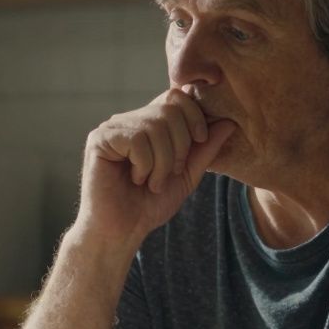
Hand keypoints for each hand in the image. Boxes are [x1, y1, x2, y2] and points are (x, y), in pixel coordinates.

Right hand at [76, 89, 234, 248]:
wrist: (121, 232)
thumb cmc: (149, 205)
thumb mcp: (186, 175)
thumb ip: (205, 149)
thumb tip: (229, 122)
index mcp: (147, 123)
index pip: (176, 96)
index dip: (195, 116)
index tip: (200, 141)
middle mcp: (128, 120)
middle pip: (169, 108)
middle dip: (181, 145)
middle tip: (172, 173)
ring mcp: (112, 128)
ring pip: (155, 125)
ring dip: (163, 162)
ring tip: (153, 183)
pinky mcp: (99, 140)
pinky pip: (137, 140)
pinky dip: (145, 165)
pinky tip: (135, 180)